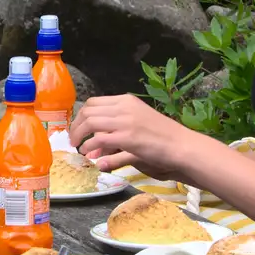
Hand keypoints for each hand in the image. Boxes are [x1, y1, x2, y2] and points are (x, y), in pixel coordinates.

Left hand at [68, 94, 201, 180]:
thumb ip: (116, 130)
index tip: (77, 127)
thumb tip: (96, 145)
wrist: (182, 145)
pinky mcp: (127, 137)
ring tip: (78, 147)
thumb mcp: (138, 124)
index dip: (81, 115)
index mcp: (127, 100)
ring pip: (90, 122)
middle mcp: (124, 107)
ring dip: (79, 135)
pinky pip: (99, 139)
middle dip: (76, 126)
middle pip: (88, 110)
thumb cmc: (162, 137)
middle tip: (73, 139)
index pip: (94, 102)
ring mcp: (125, 121)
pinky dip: (90, 147)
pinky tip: (89, 154)